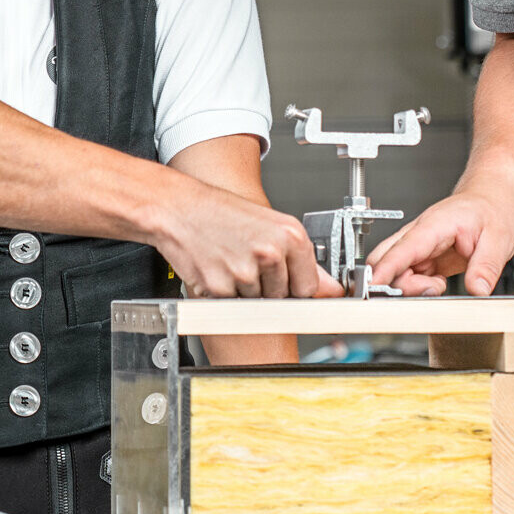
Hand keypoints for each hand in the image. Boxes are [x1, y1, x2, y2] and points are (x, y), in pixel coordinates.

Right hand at [153, 180, 341, 298]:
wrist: (179, 208)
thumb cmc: (221, 213)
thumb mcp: (270, 226)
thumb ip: (303, 261)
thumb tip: (333, 289)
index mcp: (290, 235)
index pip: (308, 287)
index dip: (294, 287)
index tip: (285, 283)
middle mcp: (270, 253)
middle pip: (282, 297)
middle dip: (267, 287)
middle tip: (248, 260)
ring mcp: (245, 272)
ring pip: (256, 303)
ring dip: (244, 291)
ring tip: (231, 260)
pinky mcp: (220, 287)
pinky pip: (231, 305)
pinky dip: (223, 293)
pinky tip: (217, 267)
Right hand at [368, 190, 513, 295]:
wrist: (493, 196)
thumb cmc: (493, 207)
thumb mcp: (499, 238)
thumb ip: (486, 267)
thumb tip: (477, 290)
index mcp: (434, 225)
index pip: (402, 249)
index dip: (385, 270)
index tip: (373, 286)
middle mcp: (421, 234)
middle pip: (386, 259)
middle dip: (395, 283)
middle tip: (426, 292)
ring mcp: (421, 246)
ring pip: (395, 270)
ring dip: (410, 286)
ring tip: (438, 286)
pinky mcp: (426, 257)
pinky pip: (408, 275)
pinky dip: (417, 287)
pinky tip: (437, 285)